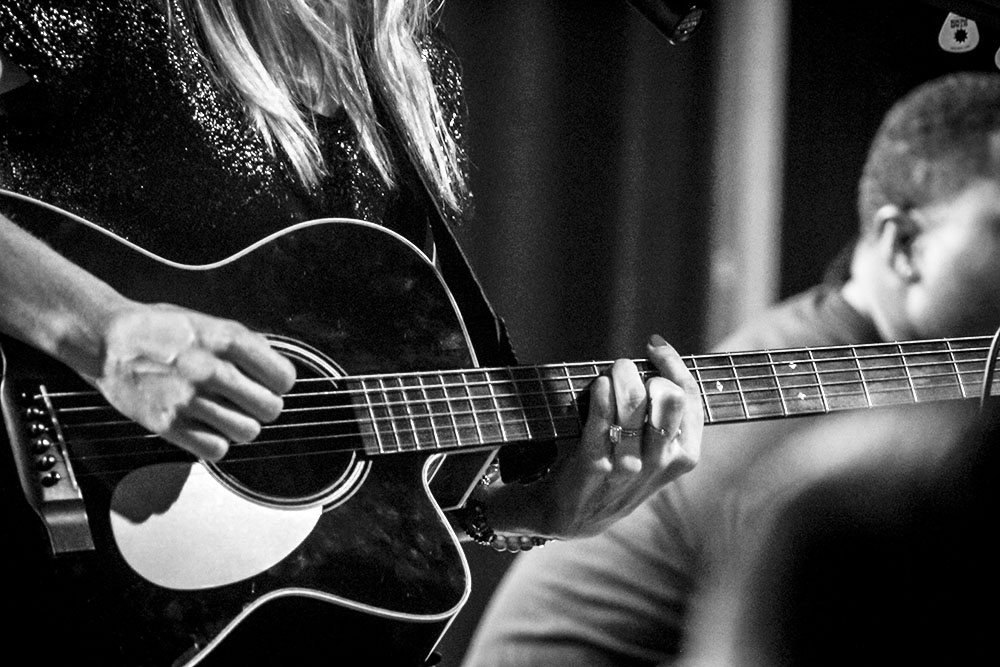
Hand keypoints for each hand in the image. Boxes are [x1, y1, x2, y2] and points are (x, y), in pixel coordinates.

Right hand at [89, 303, 296, 460]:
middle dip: (263, 407)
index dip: (279, 383)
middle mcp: (211, 369)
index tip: (270, 383)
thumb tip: (273, 362)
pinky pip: (216, 449)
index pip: (283, 376)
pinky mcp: (169, 423)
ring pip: (247, 431)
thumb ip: (243, 342)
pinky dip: (216, 442)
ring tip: (225, 414)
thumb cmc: (157, 329)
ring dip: (240, 426)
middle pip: (270, 408)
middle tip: (248, 402)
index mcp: (226, 340)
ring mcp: (190, 399)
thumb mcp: (207, 321)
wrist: (107, 341)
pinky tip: (206, 427)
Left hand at [482, 334, 701, 538]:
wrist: (573, 515)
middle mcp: (659, 462)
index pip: (691, 399)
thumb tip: (660, 358)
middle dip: (647, 371)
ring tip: (610, 373)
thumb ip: (662, 417)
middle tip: (625, 367)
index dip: (674, 364)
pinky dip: (601, 396)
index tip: (655, 346)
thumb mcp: (652, 454)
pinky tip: (600, 384)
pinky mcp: (594, 465)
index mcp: (682, 456)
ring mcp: (628, 466)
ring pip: (634, 404)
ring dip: (620, 376)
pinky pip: (601, 421)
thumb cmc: (615, 471)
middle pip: (668, 398)